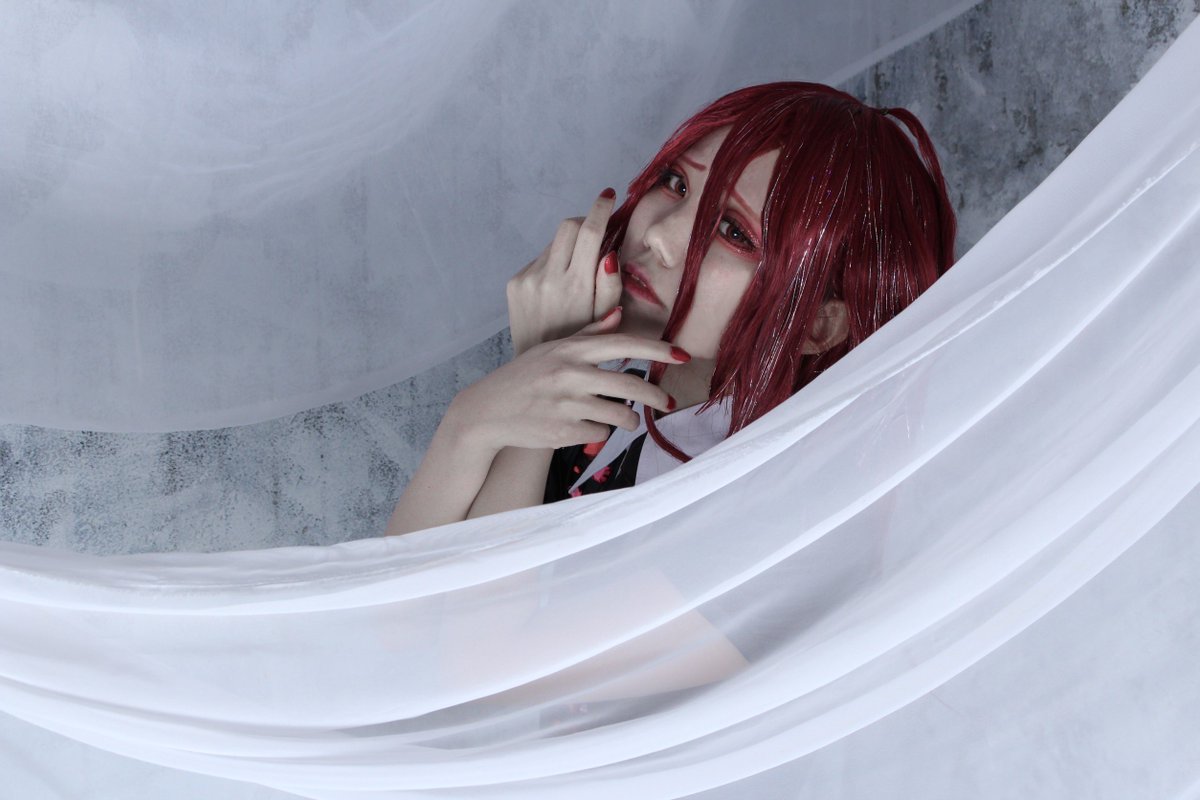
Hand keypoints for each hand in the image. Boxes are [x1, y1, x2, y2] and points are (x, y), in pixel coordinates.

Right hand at [449, 307, 689, 452]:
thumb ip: (588, 333)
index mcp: (571, 350)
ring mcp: (567, 405)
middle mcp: (570, 374)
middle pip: (631, 385)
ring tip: (628, 420)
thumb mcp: (552, 348)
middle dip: (657, 396)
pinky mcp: (562, 432)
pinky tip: (589, 427)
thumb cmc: (524, 376)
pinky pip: (600, 434)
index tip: (682, 354)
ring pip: (620, 415)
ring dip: (630, 420)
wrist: (488, 410)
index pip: (624, 345)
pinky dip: (600, 432)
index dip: (657, 350)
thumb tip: (619, 314)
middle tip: (669, 402)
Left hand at [506, 188, 623, 356]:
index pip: (590, 232)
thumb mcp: (607, 319)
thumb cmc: (581, 341)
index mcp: (576, 287)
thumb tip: (609, 254)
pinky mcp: (515, 282)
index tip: (608, 195)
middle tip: (599, 230)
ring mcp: (527, 279)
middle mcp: (548, 278)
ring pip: (554, 242)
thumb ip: (611, 286)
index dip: (600, 209)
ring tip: (578, 271)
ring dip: (570, 246)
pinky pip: (539, 258)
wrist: (536, 363)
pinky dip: (553, 262)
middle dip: (586, 221)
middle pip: (569, 226)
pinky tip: (558, 285)